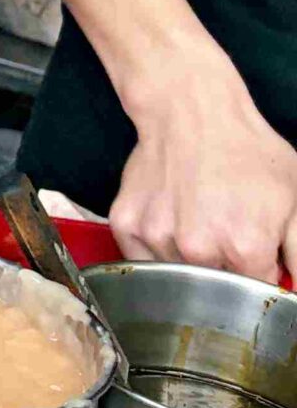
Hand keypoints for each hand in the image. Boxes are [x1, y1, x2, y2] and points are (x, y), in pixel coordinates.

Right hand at [110, 69, 296, 281]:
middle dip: (226, 269)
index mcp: (246, 247)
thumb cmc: (247, 152)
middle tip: (227, 231)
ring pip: (177, 275)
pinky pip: (140, 260)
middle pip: (216, 288)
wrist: (191, 113)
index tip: (258, 255)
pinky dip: (156, 250)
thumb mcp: (295, 200)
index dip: (260, 273)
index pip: (257, 291)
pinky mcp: (126, 226)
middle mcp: (198, 250)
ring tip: (197, 221)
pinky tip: (169, 222)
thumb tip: (296, 293)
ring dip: (189, 261)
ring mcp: (157, 238)